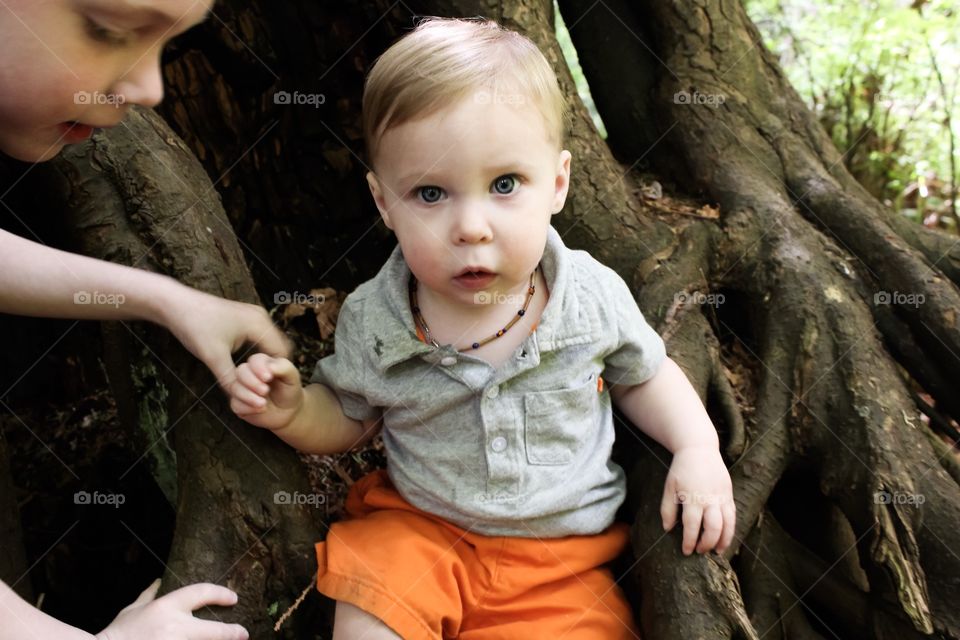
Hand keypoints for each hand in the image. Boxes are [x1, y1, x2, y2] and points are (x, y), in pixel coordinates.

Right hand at [95, 579, 247, 639]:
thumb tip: (157, 580)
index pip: (200, 593)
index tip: (232, 598)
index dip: (220, 594)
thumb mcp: (131, 611)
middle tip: (242, 633)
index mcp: (166, 607)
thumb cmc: (117, 634)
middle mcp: (174, 627)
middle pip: (214, 630)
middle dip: (232, 632)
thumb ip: (147, 596)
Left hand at [160, 286, 290, 395]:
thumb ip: (233, 381)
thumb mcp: (213, 358)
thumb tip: (251, 403)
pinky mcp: (245, 318)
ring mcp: (254, 316)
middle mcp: (262, 317)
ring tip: (251, 379)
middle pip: (278, 350)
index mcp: (260, 324)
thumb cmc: (194, 326)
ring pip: (269, 345)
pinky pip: (260, 339)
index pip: (282, 356)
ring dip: (263, 362)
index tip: (262, 391)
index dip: (274, 376)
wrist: (173, 303)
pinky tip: (244, 366)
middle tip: (257, 388)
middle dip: (270, 370)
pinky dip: (256, 354)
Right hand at [230, 353, 303, 429]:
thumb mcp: (293, 377)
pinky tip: (260, 410)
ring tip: (263, 403)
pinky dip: (247, 408)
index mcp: (262, 363)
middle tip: (265, 391)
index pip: (254, 360)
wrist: (288, 411)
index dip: (258, 368)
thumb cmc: (290, 390)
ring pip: (235, 388)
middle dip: (252, 382)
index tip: (268, 378)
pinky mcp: (238, 403)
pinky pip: (235, 404)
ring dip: (248, 396)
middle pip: (240, 372)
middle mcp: (249, 374)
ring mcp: (242, 388)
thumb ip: (284, 367)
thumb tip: (270, 366)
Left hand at [660, 446, 735, 555]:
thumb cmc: (681, 468)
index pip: (692, 526)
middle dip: (707, 544)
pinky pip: (733, 515)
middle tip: (700, 551)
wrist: (699, 448)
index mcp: (692, 497)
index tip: (687, 551)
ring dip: (724, 541)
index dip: (689, 541)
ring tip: (717, 551)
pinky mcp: (729, 493)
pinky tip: (725, 537)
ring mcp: (722, 496)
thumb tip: (668, 529)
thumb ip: (667, 509)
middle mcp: (709, 498)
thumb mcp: (670, 487)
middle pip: (713, 528)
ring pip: (728, 524)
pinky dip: (731, 529)